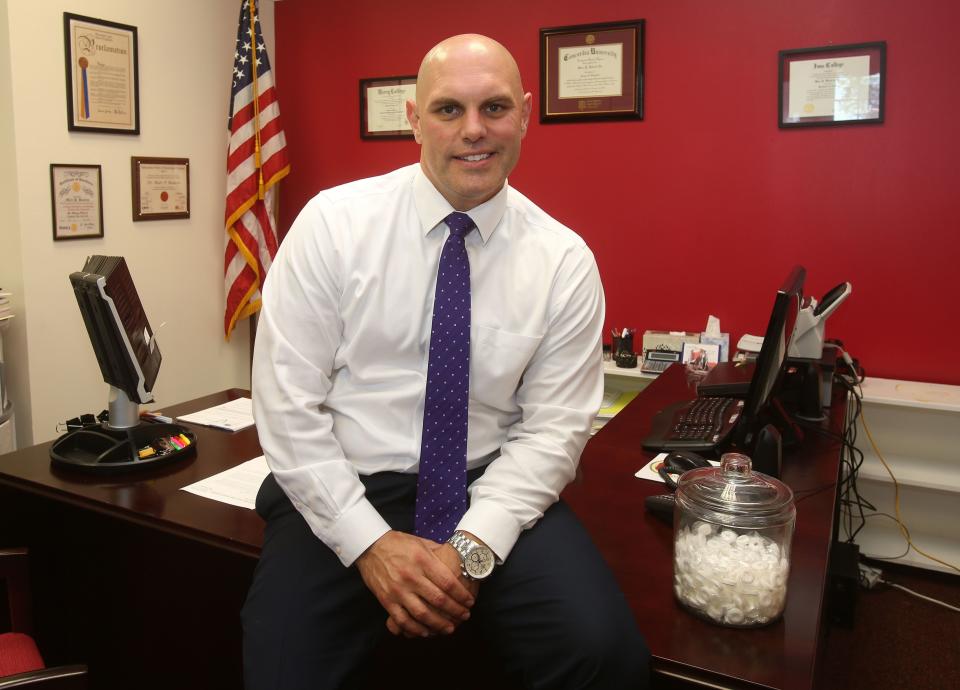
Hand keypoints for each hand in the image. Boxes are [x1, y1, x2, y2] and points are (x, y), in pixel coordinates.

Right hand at [355, 531, 475, 637]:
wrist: (370, 546)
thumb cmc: (399, 543)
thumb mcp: (421, 542)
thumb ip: (438, 553)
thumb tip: (459, 560)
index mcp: (422, 560)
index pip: (447, 582)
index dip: (461, 595)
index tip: (470, 602)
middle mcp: (411, 576)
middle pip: (438, 600)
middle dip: (455, 611)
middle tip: (465, 616)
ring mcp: (398, 590)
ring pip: (422, 614)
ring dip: (438, 624)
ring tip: (450, 628)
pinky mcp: (386, 600)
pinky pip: (402, 619)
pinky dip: (415, 629)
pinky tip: (425, 632)